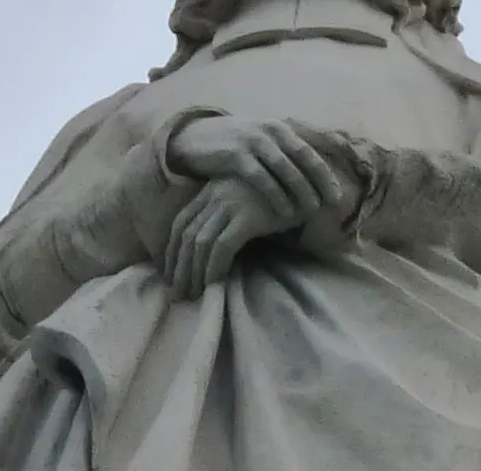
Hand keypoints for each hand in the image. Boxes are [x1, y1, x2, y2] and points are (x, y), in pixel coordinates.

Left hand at [163, 176, 296, 299]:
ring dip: (193, 273)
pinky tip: (213, 284)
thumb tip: (206, 250)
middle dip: (178, 267)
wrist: (310, 185)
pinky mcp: (248, 216)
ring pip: (200, 243)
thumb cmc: (280, 198)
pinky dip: (213, 268)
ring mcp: (231, 204)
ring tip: (192, 295)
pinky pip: (222, 247)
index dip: (171, 251)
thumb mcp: (244, 201)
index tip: (170, 274)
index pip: (181, 223)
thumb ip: (224, 216)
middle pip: (186, 235)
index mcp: (211, 189)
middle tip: (176, 293)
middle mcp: (216, 194)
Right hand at [169, 116, 343, 219]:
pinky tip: (285, 213)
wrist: (196, 137)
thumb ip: (285, 151)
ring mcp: (253, 141)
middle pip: (304, 157)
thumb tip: (313, 174)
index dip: (326, 171)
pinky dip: (276, 196)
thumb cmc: (236, 145)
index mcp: (280, 127)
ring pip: (285, 168)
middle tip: (334, 203)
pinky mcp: (235, 155)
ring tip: (313, 210)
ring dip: (302, 190)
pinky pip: (261, 178)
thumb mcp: (262, 141)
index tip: (338, 193)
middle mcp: (270, 130)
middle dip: (321, 181)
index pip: (311, 149)